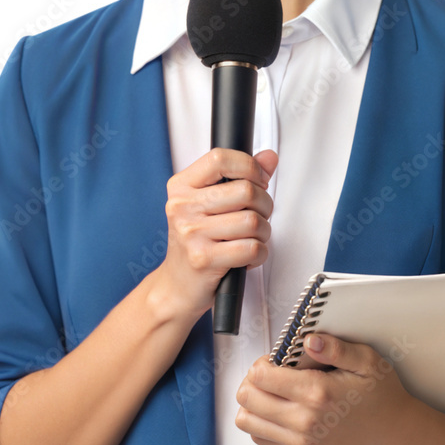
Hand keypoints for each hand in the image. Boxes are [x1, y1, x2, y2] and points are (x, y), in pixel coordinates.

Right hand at [155, 147, 278, 320]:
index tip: (258, 180)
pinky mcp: (203, 260)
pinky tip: (248, 256)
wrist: (176, 286)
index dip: (249, 166)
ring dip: (264, 232)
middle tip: (258, 215)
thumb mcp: (210, 204)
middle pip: (245, 191)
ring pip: (253, 221)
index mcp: (181, 186)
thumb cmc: (196, 242)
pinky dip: (259, 253)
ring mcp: (191, 233)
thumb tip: (269, 157)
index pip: (220, 158)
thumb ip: (240, 177)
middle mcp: (182, 207)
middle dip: (264, 205)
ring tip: (252, 238)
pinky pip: (252, 248)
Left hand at [235, 333, 411, 444]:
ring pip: (246, 420)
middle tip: (273, 373)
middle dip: (253, 379)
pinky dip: (260, 421)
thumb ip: (336, 347)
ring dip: (253, 401)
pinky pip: (259, 437)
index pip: (260, 376)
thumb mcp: (366, 359)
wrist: (390, 430)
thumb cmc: (378, 391)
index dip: (263, 362)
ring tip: (273, 391)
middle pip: (247, 397)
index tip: (279, 360)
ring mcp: (299, 441)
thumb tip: (308, 340)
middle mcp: (303, 420)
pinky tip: (279, 408)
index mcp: (316, 392)